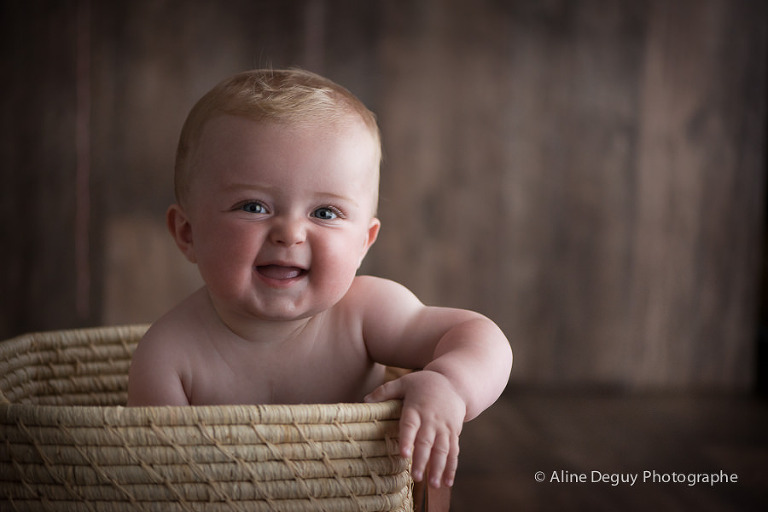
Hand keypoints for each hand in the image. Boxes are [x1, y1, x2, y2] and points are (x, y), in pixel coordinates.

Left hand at [364, 370, 465, 487]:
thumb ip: (385, 391)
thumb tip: (364, 400)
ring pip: (442, 449)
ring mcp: (444, 427)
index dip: (407, 440)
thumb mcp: (404, 382)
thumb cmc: (424, 383)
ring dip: (439, 468)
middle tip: (417, 478)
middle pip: (427, 442)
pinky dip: (452, 467)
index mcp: (416, 408)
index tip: (403, 454)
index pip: (410, 425)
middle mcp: (431, 420)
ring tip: (433, 485)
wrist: (454, 382)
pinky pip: (454, 451)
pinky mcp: (454, 433)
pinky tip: (447, 482)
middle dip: (422, 460)